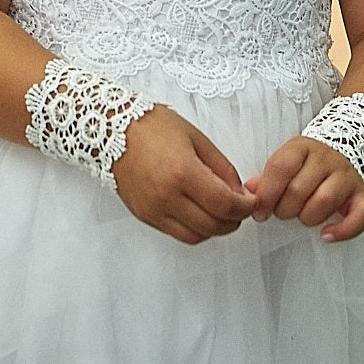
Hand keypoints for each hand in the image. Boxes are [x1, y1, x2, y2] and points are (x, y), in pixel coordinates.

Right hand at [110, 107, 254, 244]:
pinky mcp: (144, 216)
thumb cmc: (152, 126)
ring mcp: (153, 209)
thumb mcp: (196, 138)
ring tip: (221, 211)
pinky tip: (200, 212)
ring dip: (215, 228)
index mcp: (182, 172)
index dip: (245, 207)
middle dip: (234, 220)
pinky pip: (177, 234)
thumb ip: (222, 168)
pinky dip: (195, 229)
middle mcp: (166, 196)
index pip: (225, 205)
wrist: (111, 129)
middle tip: (240, 207)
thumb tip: (239, 193)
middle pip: (213, 226)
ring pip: (196, 236)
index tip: (251, 201)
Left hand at [246, 137, 363, 241]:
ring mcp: (347, 176)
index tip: (260, 212)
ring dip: (308, 217)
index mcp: (302, 148)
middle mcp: (327, 159)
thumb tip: (248, 193)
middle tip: (282, 212)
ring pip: (326, 200)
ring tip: (302, 216)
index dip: (267, 193)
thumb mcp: (284, 163)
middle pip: (300, 189)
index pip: (281, 167)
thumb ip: (265, 179)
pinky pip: (361, 216)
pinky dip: (343, 230)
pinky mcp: (362, 195)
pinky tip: (327, 235)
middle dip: (285, 209)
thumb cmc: (307, 165)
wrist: (342, 151)